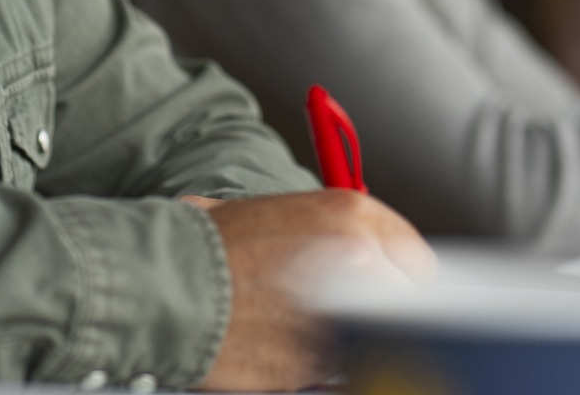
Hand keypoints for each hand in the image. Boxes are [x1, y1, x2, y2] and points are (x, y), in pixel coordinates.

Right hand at [194, 190, 434, 390]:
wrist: (165, 283)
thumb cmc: (209, 244)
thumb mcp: (278, 214)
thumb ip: (328, 234)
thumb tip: (360, 254)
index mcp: (350, 215)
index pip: (414, 256)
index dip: (401, 275)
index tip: (392, 286)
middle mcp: (358, 259)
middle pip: (405, 298)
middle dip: (382, 306)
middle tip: (354, 310)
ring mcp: (343, 312)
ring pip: (377, 335)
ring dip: (356, 335)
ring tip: (314, 326)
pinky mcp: (319, 360)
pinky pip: (342, 365)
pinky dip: (328, 362)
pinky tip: (295, 347)